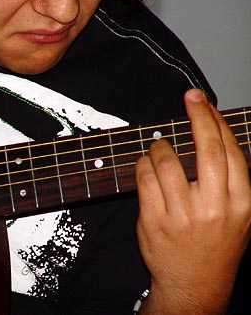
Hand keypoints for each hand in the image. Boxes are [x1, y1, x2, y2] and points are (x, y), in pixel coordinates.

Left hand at [135, 89, 250, 314]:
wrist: (194, 284)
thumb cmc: (216, 244)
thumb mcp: (238, 215)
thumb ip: (229, 180)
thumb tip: (213, 133)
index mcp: (240, 203)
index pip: (230, 151)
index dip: (216, 120)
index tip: (205, 102)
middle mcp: (214, 207)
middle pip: (206, 149)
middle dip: (197, 115)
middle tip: (190, 97)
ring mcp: (182, 214)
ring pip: (166, 160)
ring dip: (159, 146)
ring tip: (159, 148)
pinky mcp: (154, 220)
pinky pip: (143, 177)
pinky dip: (142, 163)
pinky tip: (145, 164)